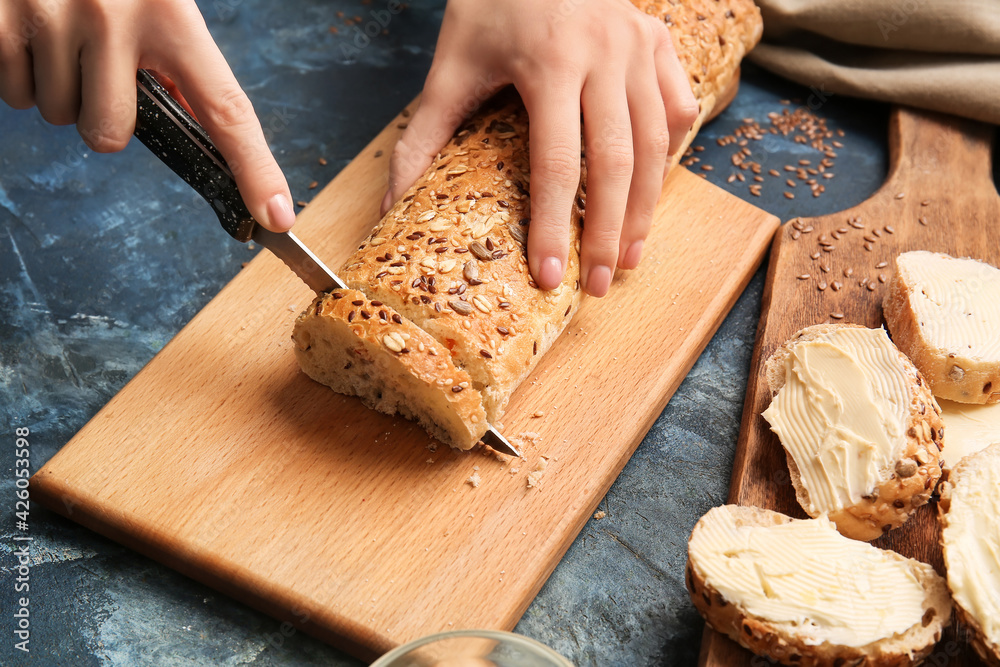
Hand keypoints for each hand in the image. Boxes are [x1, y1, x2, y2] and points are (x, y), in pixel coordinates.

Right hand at [0, 0, 294, 231]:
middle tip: (93, 61)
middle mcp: (117, 16)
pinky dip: (15, 72)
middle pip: (111, 135)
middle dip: (99, 114)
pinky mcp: (0, 21)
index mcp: (172, 13)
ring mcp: (54, 16)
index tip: (274, 214)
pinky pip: (13, 94)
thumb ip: (174, 56)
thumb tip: (192, 118)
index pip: (225, 108)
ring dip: (55, 86)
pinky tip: (26, 29)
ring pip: (58, 115)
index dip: (254, 168)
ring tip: (57, 32)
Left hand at [382, 0, 697, 295]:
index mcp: (550, 61)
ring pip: (655, 145)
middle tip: (600, 285)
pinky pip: (677, 108)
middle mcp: (606, 54)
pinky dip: (668, 153)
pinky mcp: (659, 40)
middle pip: (616, 164)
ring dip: (645, 208)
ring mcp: (640, 45)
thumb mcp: (451, 64)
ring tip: (630, 257)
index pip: (557, 165)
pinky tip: (650, 190)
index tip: (550, 277)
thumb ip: (424, 135)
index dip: (555, 227)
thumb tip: (395, 205)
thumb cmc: (490, 1)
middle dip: (609, 234)